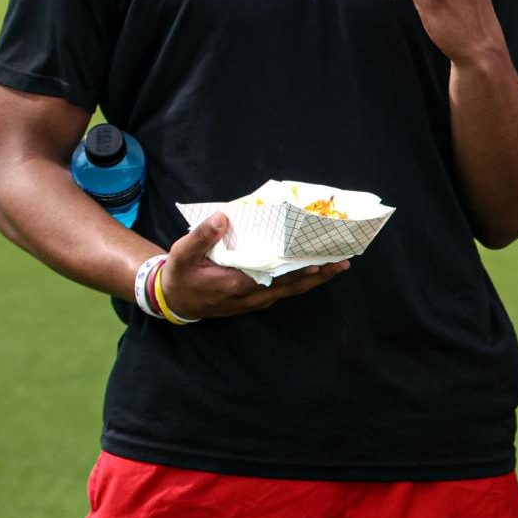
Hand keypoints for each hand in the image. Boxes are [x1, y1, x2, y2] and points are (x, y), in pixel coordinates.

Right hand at [159, 213, 348, 319]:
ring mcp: (256, 300)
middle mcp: (253, 296)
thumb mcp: (182, 254)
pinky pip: (284, 290)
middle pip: (293, 286)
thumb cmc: (180, 275)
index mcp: (238, 284)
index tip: (320, 260)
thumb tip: (223, 217)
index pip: (276, 277)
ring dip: (315, 279)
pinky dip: (301, 281)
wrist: (174, 301)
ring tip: (338, 265)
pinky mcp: (256, 299)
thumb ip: (202, 236)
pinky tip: (314, 270)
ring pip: (291, 290)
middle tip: (343, 261)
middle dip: (319, 274)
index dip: (299, 270)